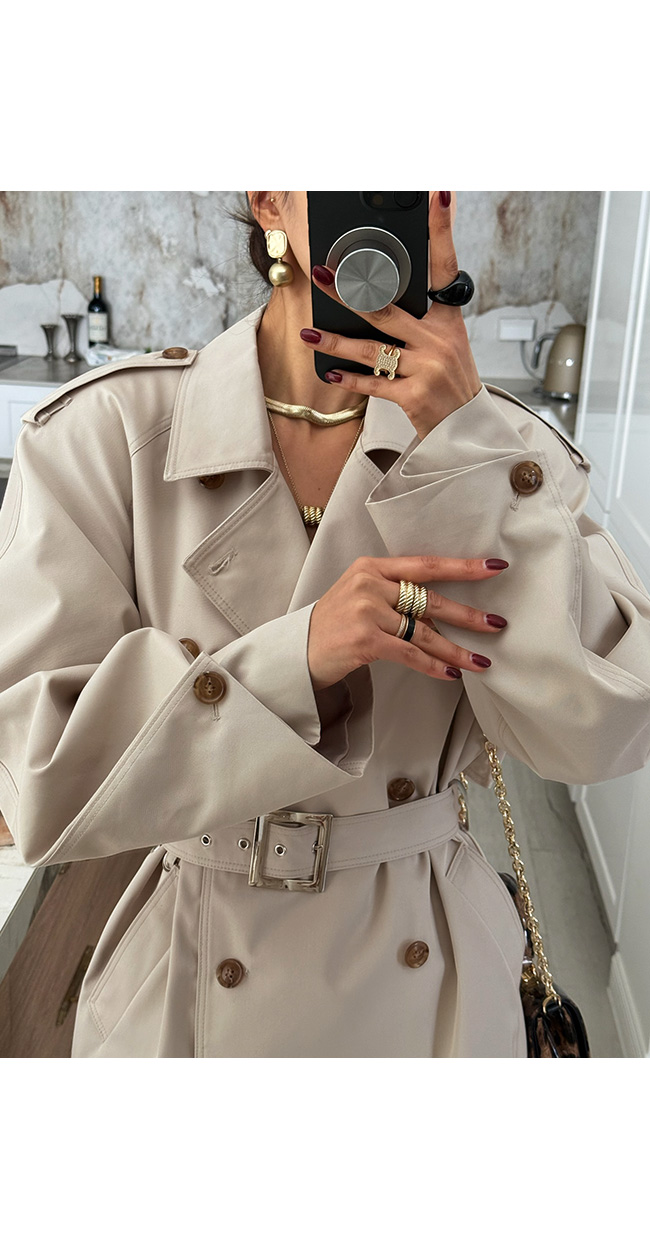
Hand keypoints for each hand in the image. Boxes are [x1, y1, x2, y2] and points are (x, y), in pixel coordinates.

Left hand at [301, 191, 482, 441]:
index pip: (446, 265)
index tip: (438, 194)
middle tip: (321, 274)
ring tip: (309, 333)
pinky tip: (329, 372)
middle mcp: (439, 339)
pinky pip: (373, 383)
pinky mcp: (414, 396)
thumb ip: (417, 318)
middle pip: (386, 308)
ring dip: (335, 341)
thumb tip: (374, 294)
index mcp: (448, 319)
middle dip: (349, 291)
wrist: (467, 429)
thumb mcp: (445, 341)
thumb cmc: (449, 379)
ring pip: (371, 348)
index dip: (442, 230)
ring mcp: (427, 368)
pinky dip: (349, 380)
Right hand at [307, 554, 508, 691]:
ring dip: (455, 650)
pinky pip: (409, 653)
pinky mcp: (364, 639)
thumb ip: (395, 593)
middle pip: (431, 600)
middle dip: (468, 615)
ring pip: (424, 632)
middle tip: (497, 624)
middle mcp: (370, 584)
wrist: (297, 651)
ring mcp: (366, 611)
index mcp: (372, 567)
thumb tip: (444, 611)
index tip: (495, 567)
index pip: (425, 564)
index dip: (463, 567)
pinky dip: (432, 666)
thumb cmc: (334, 625)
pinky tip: (451, 674)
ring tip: (481, 661)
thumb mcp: (360, 595)